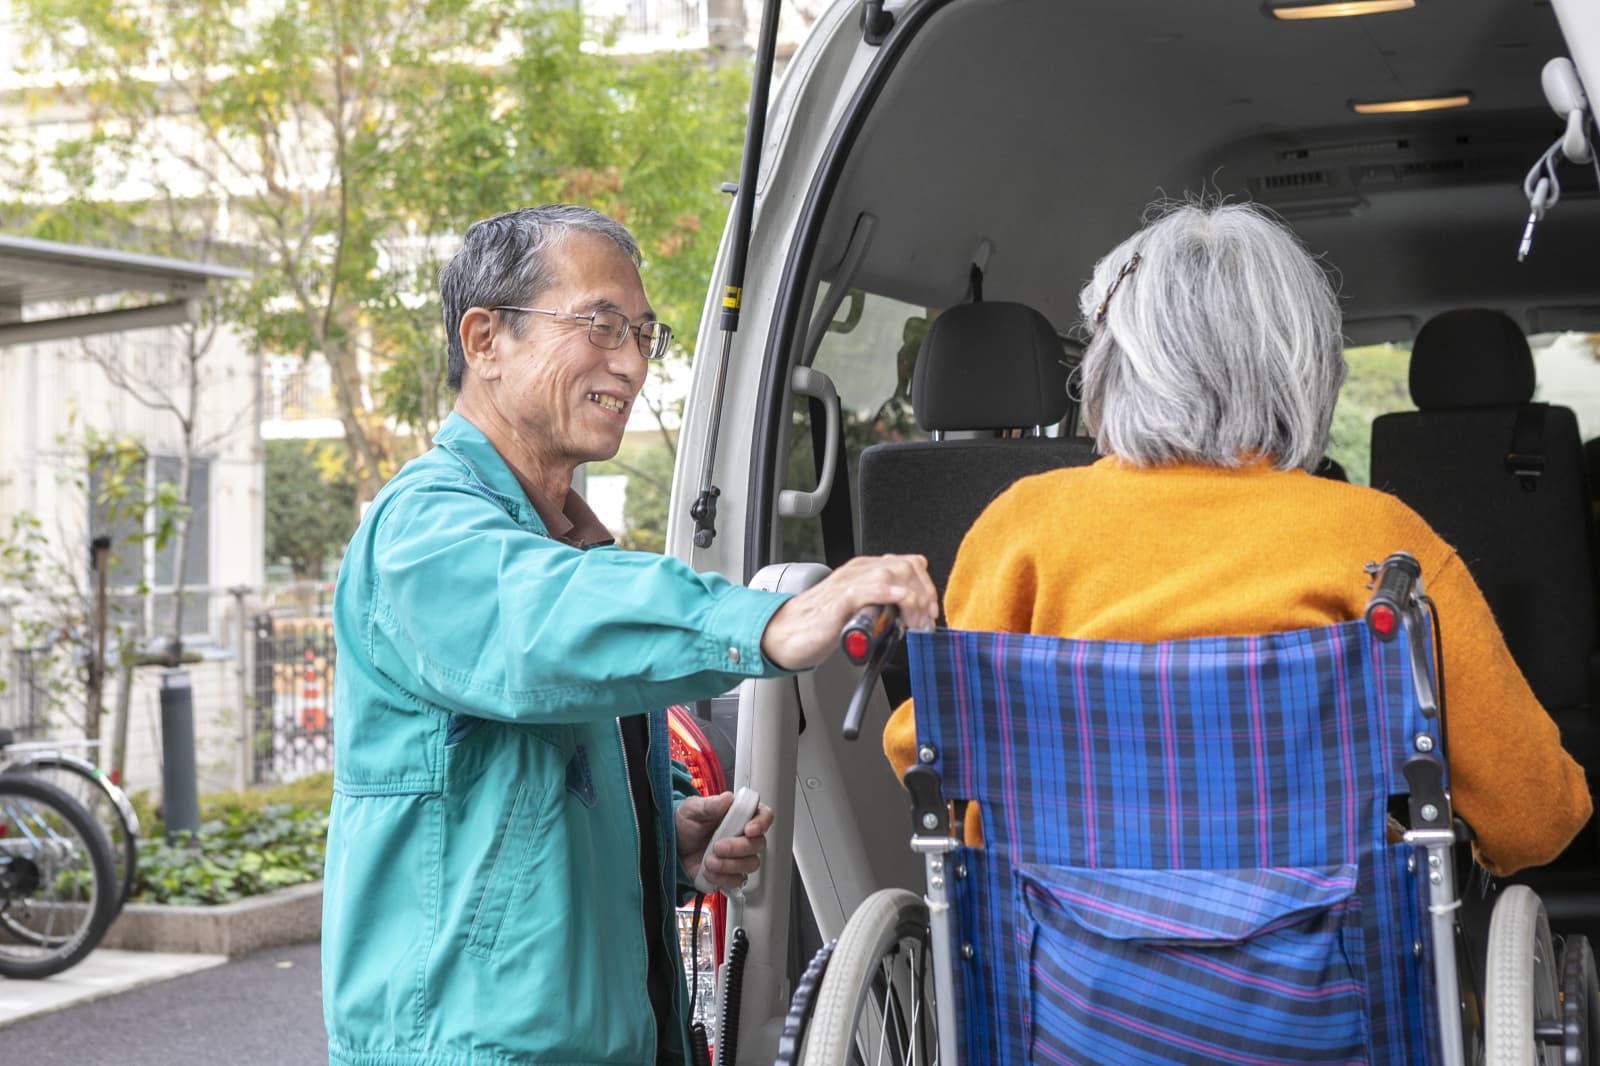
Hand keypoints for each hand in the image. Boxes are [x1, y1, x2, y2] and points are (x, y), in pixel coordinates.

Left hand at [677, 791, 773, 891]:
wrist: (672, 847)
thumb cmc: (685, 824)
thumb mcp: (692, 809)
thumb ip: (709, 805)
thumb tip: (726, 799)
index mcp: (739, 814)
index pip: (764, 815)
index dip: (761, 823)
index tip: (748, 830)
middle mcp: (743, 835)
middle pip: (759, 843)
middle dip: (738, 848)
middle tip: (717, 846)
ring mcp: (738, 855)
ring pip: (751, 864)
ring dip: (730, 865)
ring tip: (709, 861)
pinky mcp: (730, 873)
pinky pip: (737, 880)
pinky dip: (722, 878)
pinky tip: (708, 871)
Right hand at [760, 554, 937, 670]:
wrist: (786, 634)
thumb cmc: (820, 624)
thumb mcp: (860, 609)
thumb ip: (883, 605)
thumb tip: (912, 614)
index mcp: (865, 571)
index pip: (909, 564)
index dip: (927, 586)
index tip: (931, 612)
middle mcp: (858, 572)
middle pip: (905, 567)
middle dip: (924, 595)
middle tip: (924, 622)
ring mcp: (847, 584)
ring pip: (890, 574)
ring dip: (911, 599)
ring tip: (914, 622)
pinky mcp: (836, 601)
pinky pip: (864, 589)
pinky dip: (885, 593)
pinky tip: (897, 601)